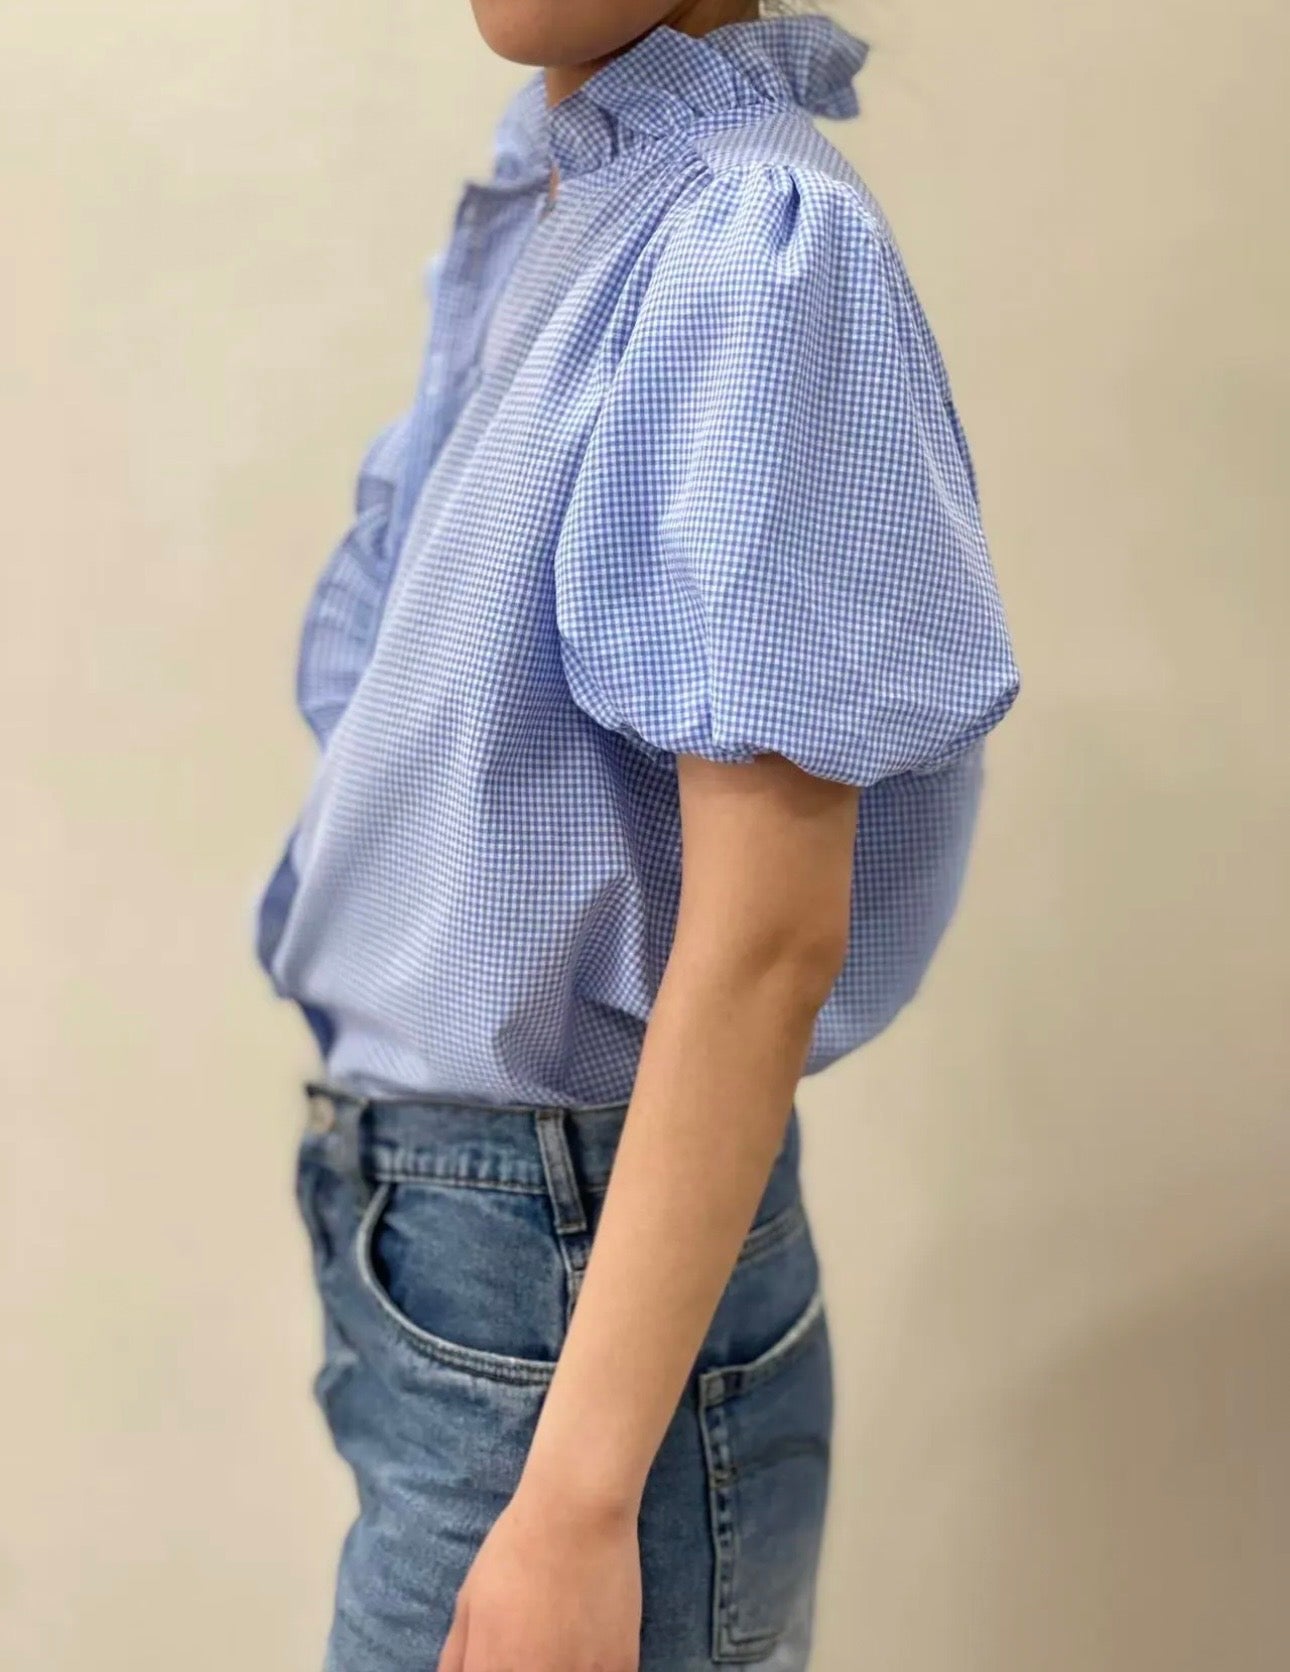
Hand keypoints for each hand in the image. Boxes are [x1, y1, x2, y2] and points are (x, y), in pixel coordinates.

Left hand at [437, 1478, 641, 1671]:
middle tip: (536, 1646)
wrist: (575, 1511)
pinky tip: (590, 1646)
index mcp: (491, 1671)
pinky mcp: (621, 1667)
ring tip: (564, 1641)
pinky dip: (596, 1669)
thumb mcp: (468, 1602)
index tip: (507, 1660)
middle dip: (530, 1670)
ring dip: (564, 1670)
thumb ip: (456, 1658)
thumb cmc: (514, 1550)